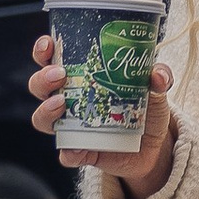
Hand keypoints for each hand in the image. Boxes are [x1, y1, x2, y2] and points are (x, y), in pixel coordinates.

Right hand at [29, 43, 176, 198]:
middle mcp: (69, 100)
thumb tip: (157, 73)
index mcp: (81, 77)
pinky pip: (66, 154)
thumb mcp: (156, 90)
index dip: (44, 51)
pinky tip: (76, 149)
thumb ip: (159, 78)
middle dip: (42, 78)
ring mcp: (71, 127)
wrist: (154, 148)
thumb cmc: (146, 110)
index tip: (48, 44)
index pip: (52, 59)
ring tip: (61, 104)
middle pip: (40, 86)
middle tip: (59, 74)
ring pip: (42, 118)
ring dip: (46, 110)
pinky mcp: (81, 152)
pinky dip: (68, 152)